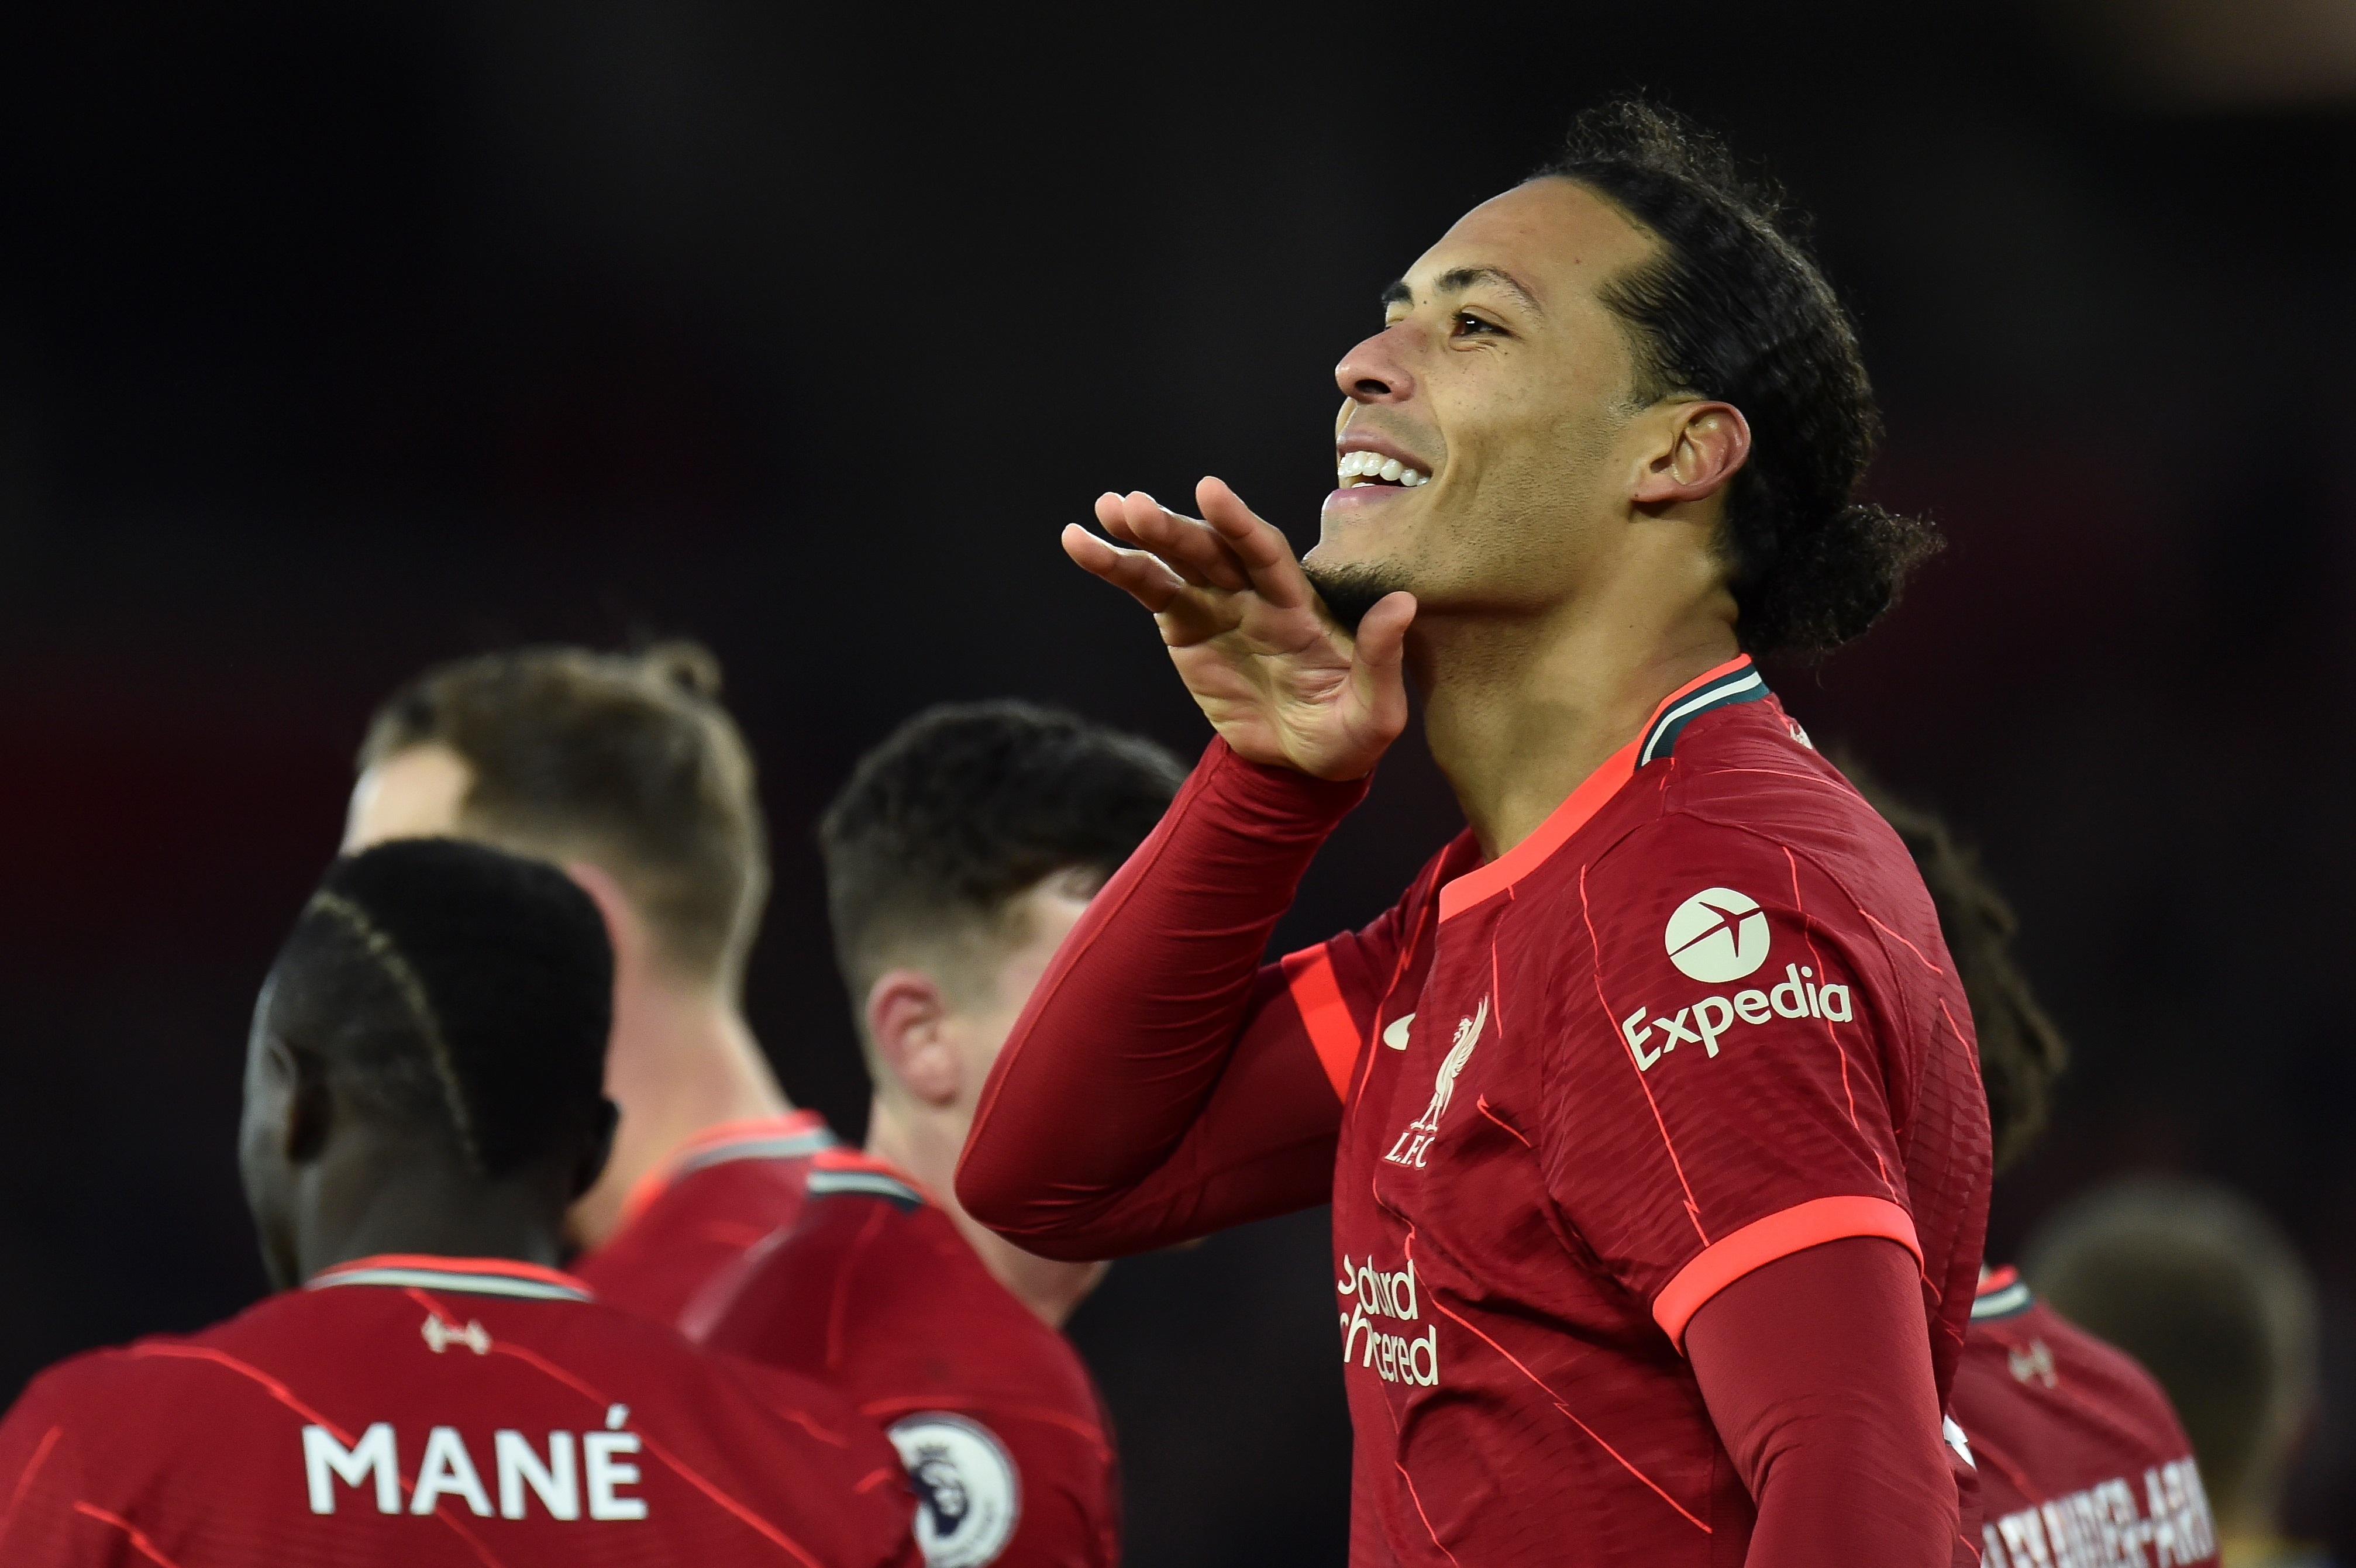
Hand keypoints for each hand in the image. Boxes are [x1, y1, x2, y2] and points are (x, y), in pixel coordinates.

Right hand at [1063, 477, 1414, 780]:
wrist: (1303, 767)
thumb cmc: (1347, 735)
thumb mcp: (1376, 712)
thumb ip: (1382, 658)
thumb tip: (1403, 604)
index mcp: (1300, 604)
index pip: (1267, 553)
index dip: (1238, 523)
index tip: (1209, 492)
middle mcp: (1256, 593)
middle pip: (1212, 549)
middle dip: (1174, 526)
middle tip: (1132, 506)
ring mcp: (1217, 605)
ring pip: (1174, 560)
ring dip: (1140, 535)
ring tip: (1104, 511)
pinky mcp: (1185, 626)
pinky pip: (1147, 588)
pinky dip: (1114, 567)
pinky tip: (1078, 543)